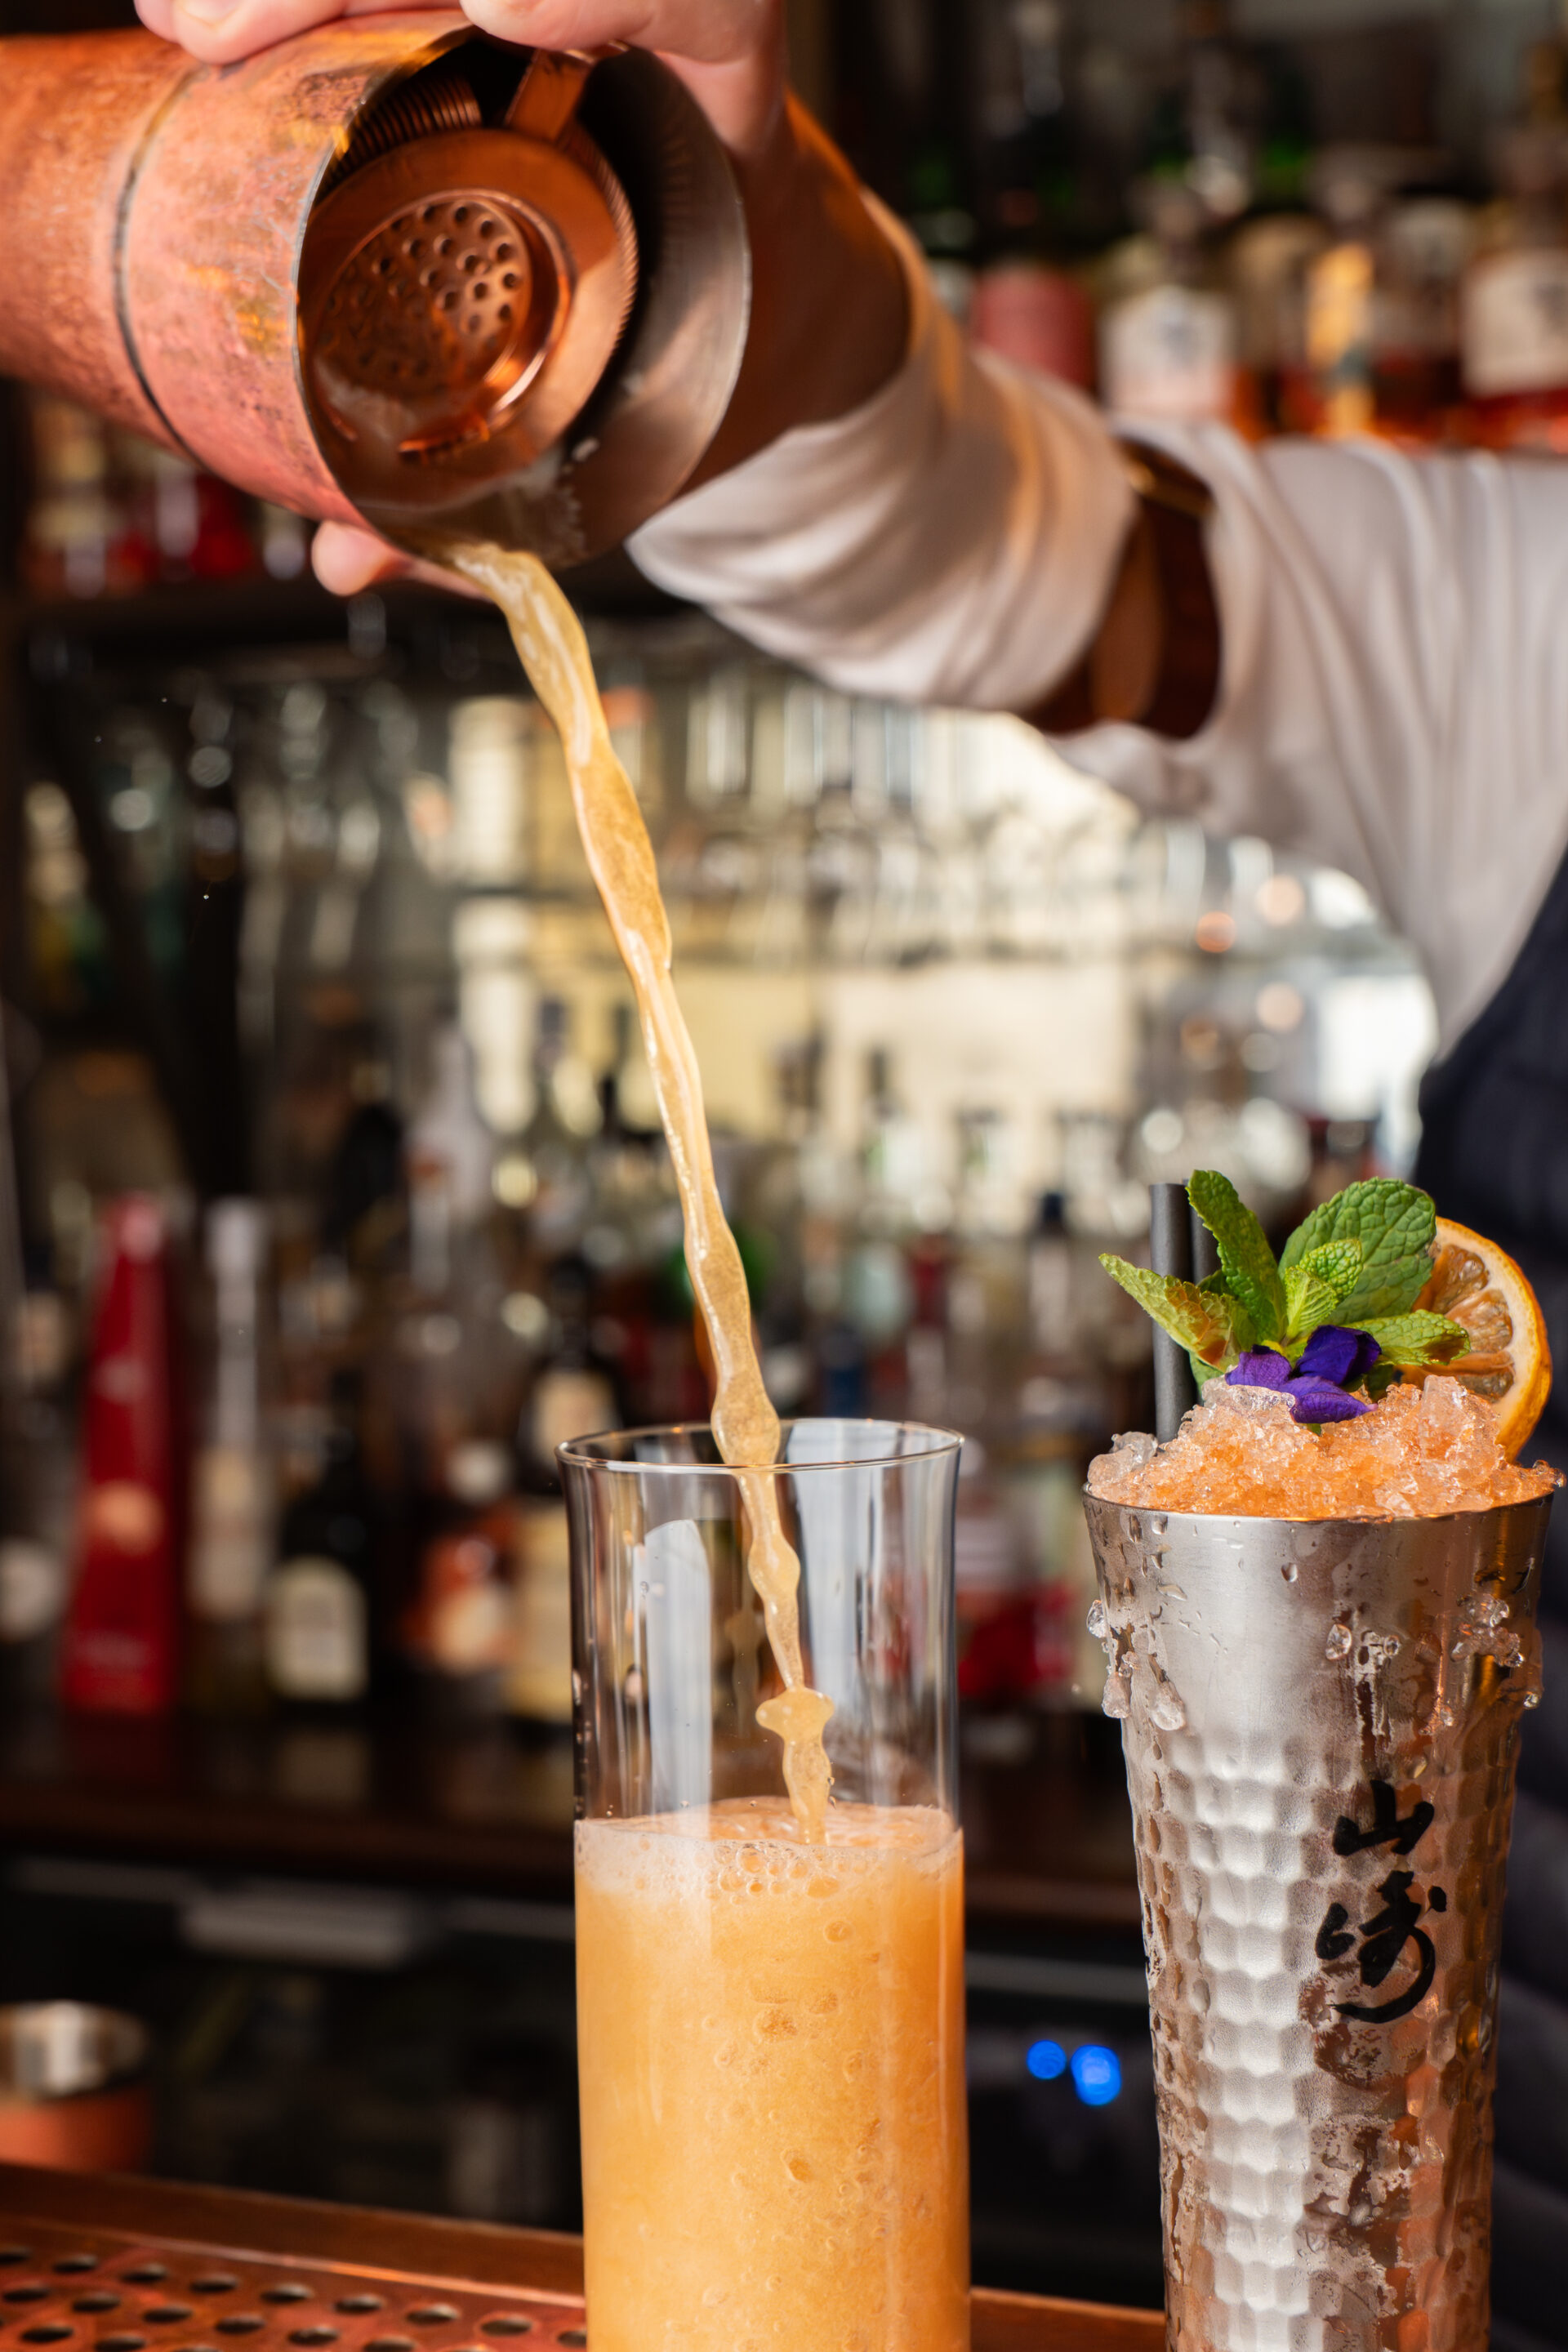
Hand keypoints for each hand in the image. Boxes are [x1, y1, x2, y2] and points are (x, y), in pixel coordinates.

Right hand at [135, 0, 905, 593]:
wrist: (780, 307)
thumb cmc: (732, 355)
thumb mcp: (645, 444)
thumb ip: (512, 502)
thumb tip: (351, 552)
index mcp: (720, 129)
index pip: (699, 6)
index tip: (494, 4)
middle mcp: (644, 48)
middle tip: (221, 31)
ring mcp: (567, 22)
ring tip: (194, 23)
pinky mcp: (494, 25)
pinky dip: (305, 1)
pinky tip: (202, 17)